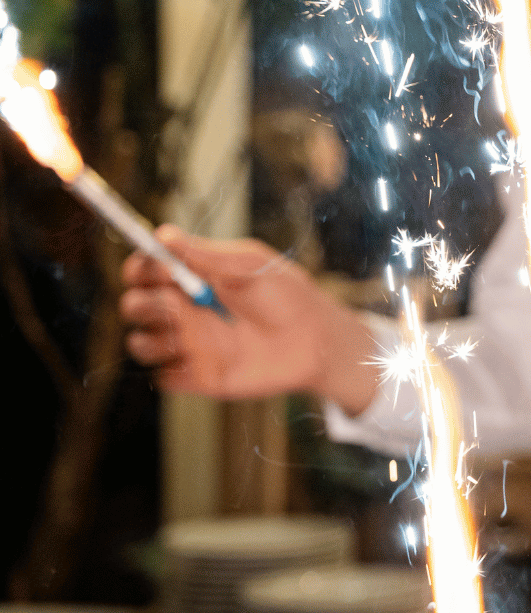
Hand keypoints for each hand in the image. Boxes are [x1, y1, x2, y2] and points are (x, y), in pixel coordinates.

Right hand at [120, 225, 376, 410]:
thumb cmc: (287, 294)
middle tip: (175, 302)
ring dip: (153, 338)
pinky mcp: (198, 376)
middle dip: (142, 303)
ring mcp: (189, 344)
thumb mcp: (249, 264)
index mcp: (193, 278)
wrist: (314, 340)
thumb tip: (162, 234)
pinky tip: (203, 359)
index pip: (145, 271)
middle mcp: (184, 310)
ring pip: (140, 344)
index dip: (140, 269)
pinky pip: (163, 378)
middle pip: (134, 306)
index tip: (156, 270)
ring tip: (189, 331)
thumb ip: (204, 253)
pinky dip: (173, 370)